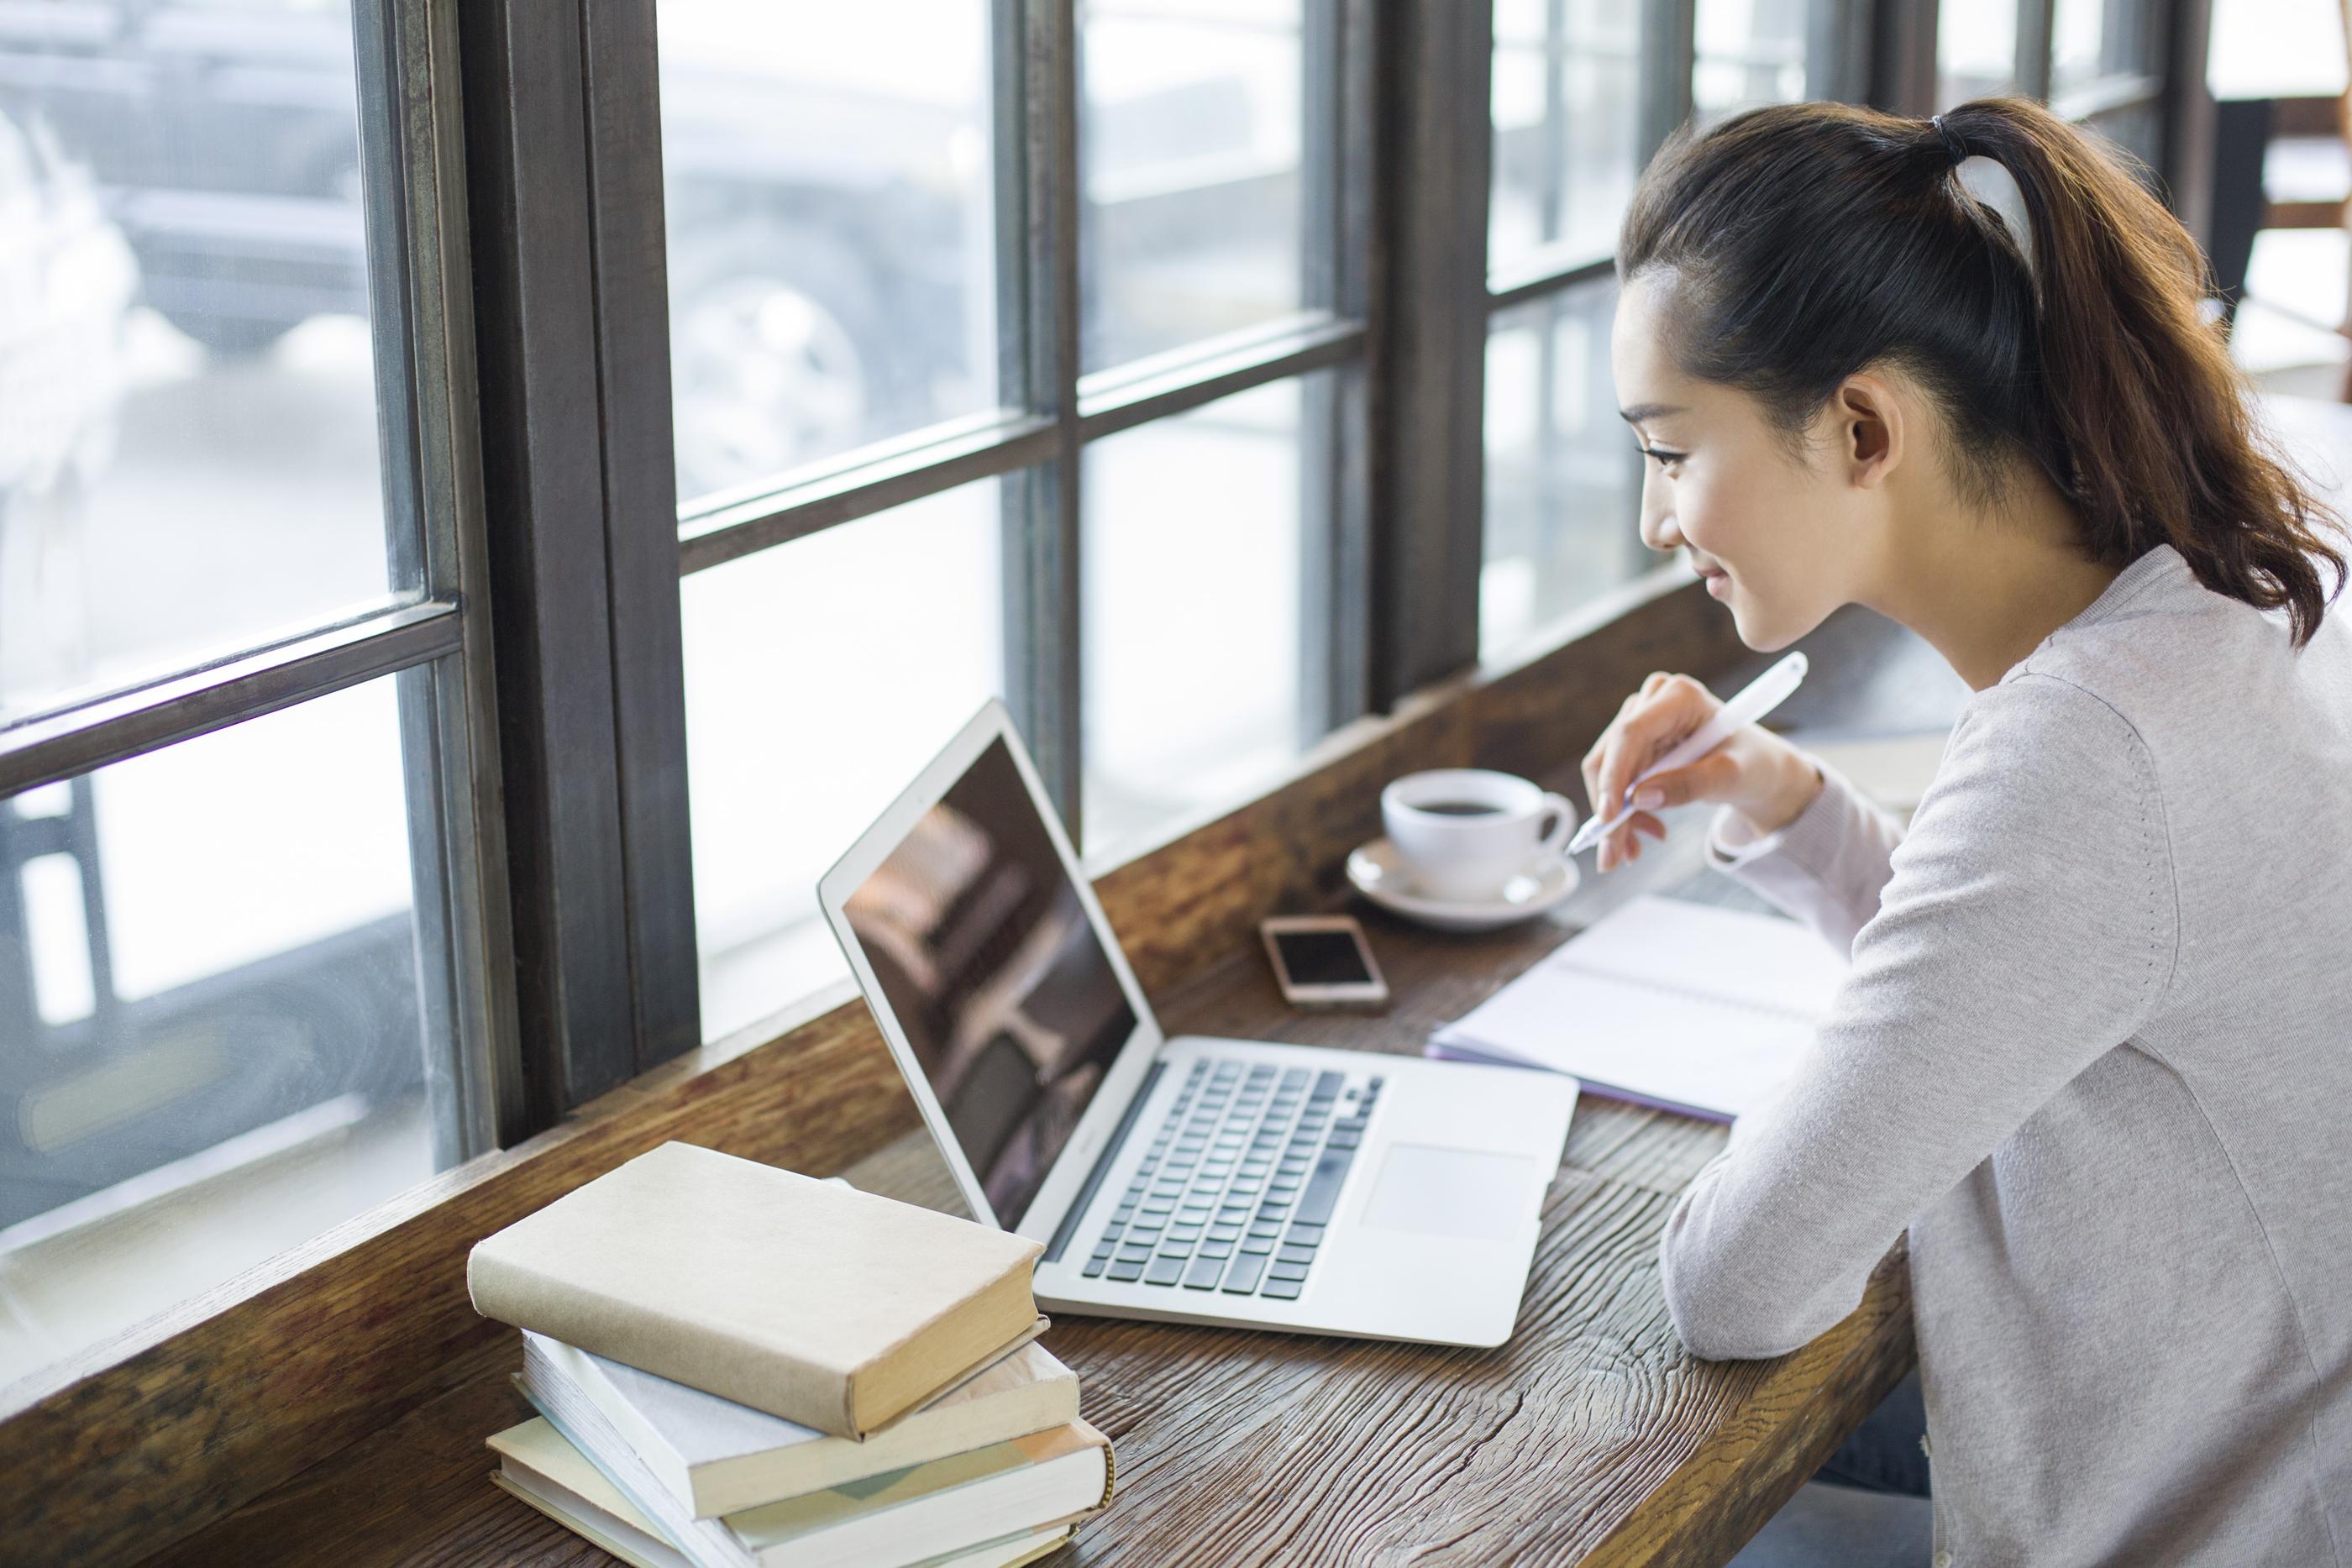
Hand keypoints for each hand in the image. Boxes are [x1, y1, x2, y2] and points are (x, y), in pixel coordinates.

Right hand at [1578, 671, 1823, 871]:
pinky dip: (1623, 814)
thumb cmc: (1753, 765)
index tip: (1608, 818)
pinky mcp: (1634, 744)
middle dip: (1612, 809)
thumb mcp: (1730, 777)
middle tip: (1616, 856)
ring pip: (1605, 773)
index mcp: (1680, 696)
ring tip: (1635, 851)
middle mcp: (1652, 701)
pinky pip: (1613, 782)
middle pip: (1611, 756)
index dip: (1614, 775)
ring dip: (1617, 817)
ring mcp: (1640, 721)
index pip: (1631, 733)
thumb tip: (1639, 799)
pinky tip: (1646, 831)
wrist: (1757, 770)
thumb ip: (1689, 785)